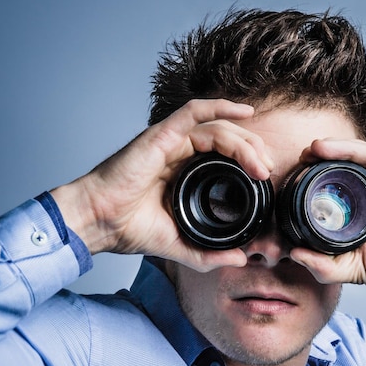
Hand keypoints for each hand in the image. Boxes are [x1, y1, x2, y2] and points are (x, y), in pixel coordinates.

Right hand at [49, 99, 274, 270]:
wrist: (99, 223)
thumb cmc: (129, 229)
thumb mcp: (179, 245)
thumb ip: (208, 254)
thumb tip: (241, 258)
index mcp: (182, 174)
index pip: (224, 159)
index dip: (248, 164)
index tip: (263, 181)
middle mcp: (178, 154)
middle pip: (226, 140)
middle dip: (253, 151)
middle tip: (266, 172)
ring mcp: (169, 142)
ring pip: (217, 128)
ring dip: (244, 142)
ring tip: (260, 163)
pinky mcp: (161, 136)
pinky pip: (194, 112)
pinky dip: (220, 107)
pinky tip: (245, 112)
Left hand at [290, 113, 365, 313]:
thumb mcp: (354, 270)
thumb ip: (324, 266)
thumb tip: (294, 254)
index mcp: (363, 207)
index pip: (337, 181)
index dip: (317, 172)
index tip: (295, 170)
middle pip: (352, 164)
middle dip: (327, 154)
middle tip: (304, 153)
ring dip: (349, 148)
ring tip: (322, 145)